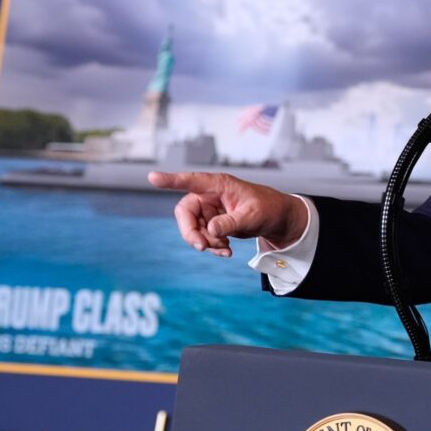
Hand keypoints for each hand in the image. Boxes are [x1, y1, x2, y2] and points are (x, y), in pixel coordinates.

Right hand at [147, 171, 307, 257]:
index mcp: (220, 185)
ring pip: (193, 228)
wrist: (277, 219)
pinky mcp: (212, 222)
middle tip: (202, 247)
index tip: (152, 178)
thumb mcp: (253, 216)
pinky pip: (202, 237)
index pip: (192, 181)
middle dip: (190, 232)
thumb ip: (232, 222)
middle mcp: (210, 195)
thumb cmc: (268, 209)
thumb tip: (211, 231)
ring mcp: (209, 209)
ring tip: (225, 251)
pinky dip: (211, 247)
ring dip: (205, 243)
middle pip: (185, 212)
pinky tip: (227, 252)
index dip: (171, 180)